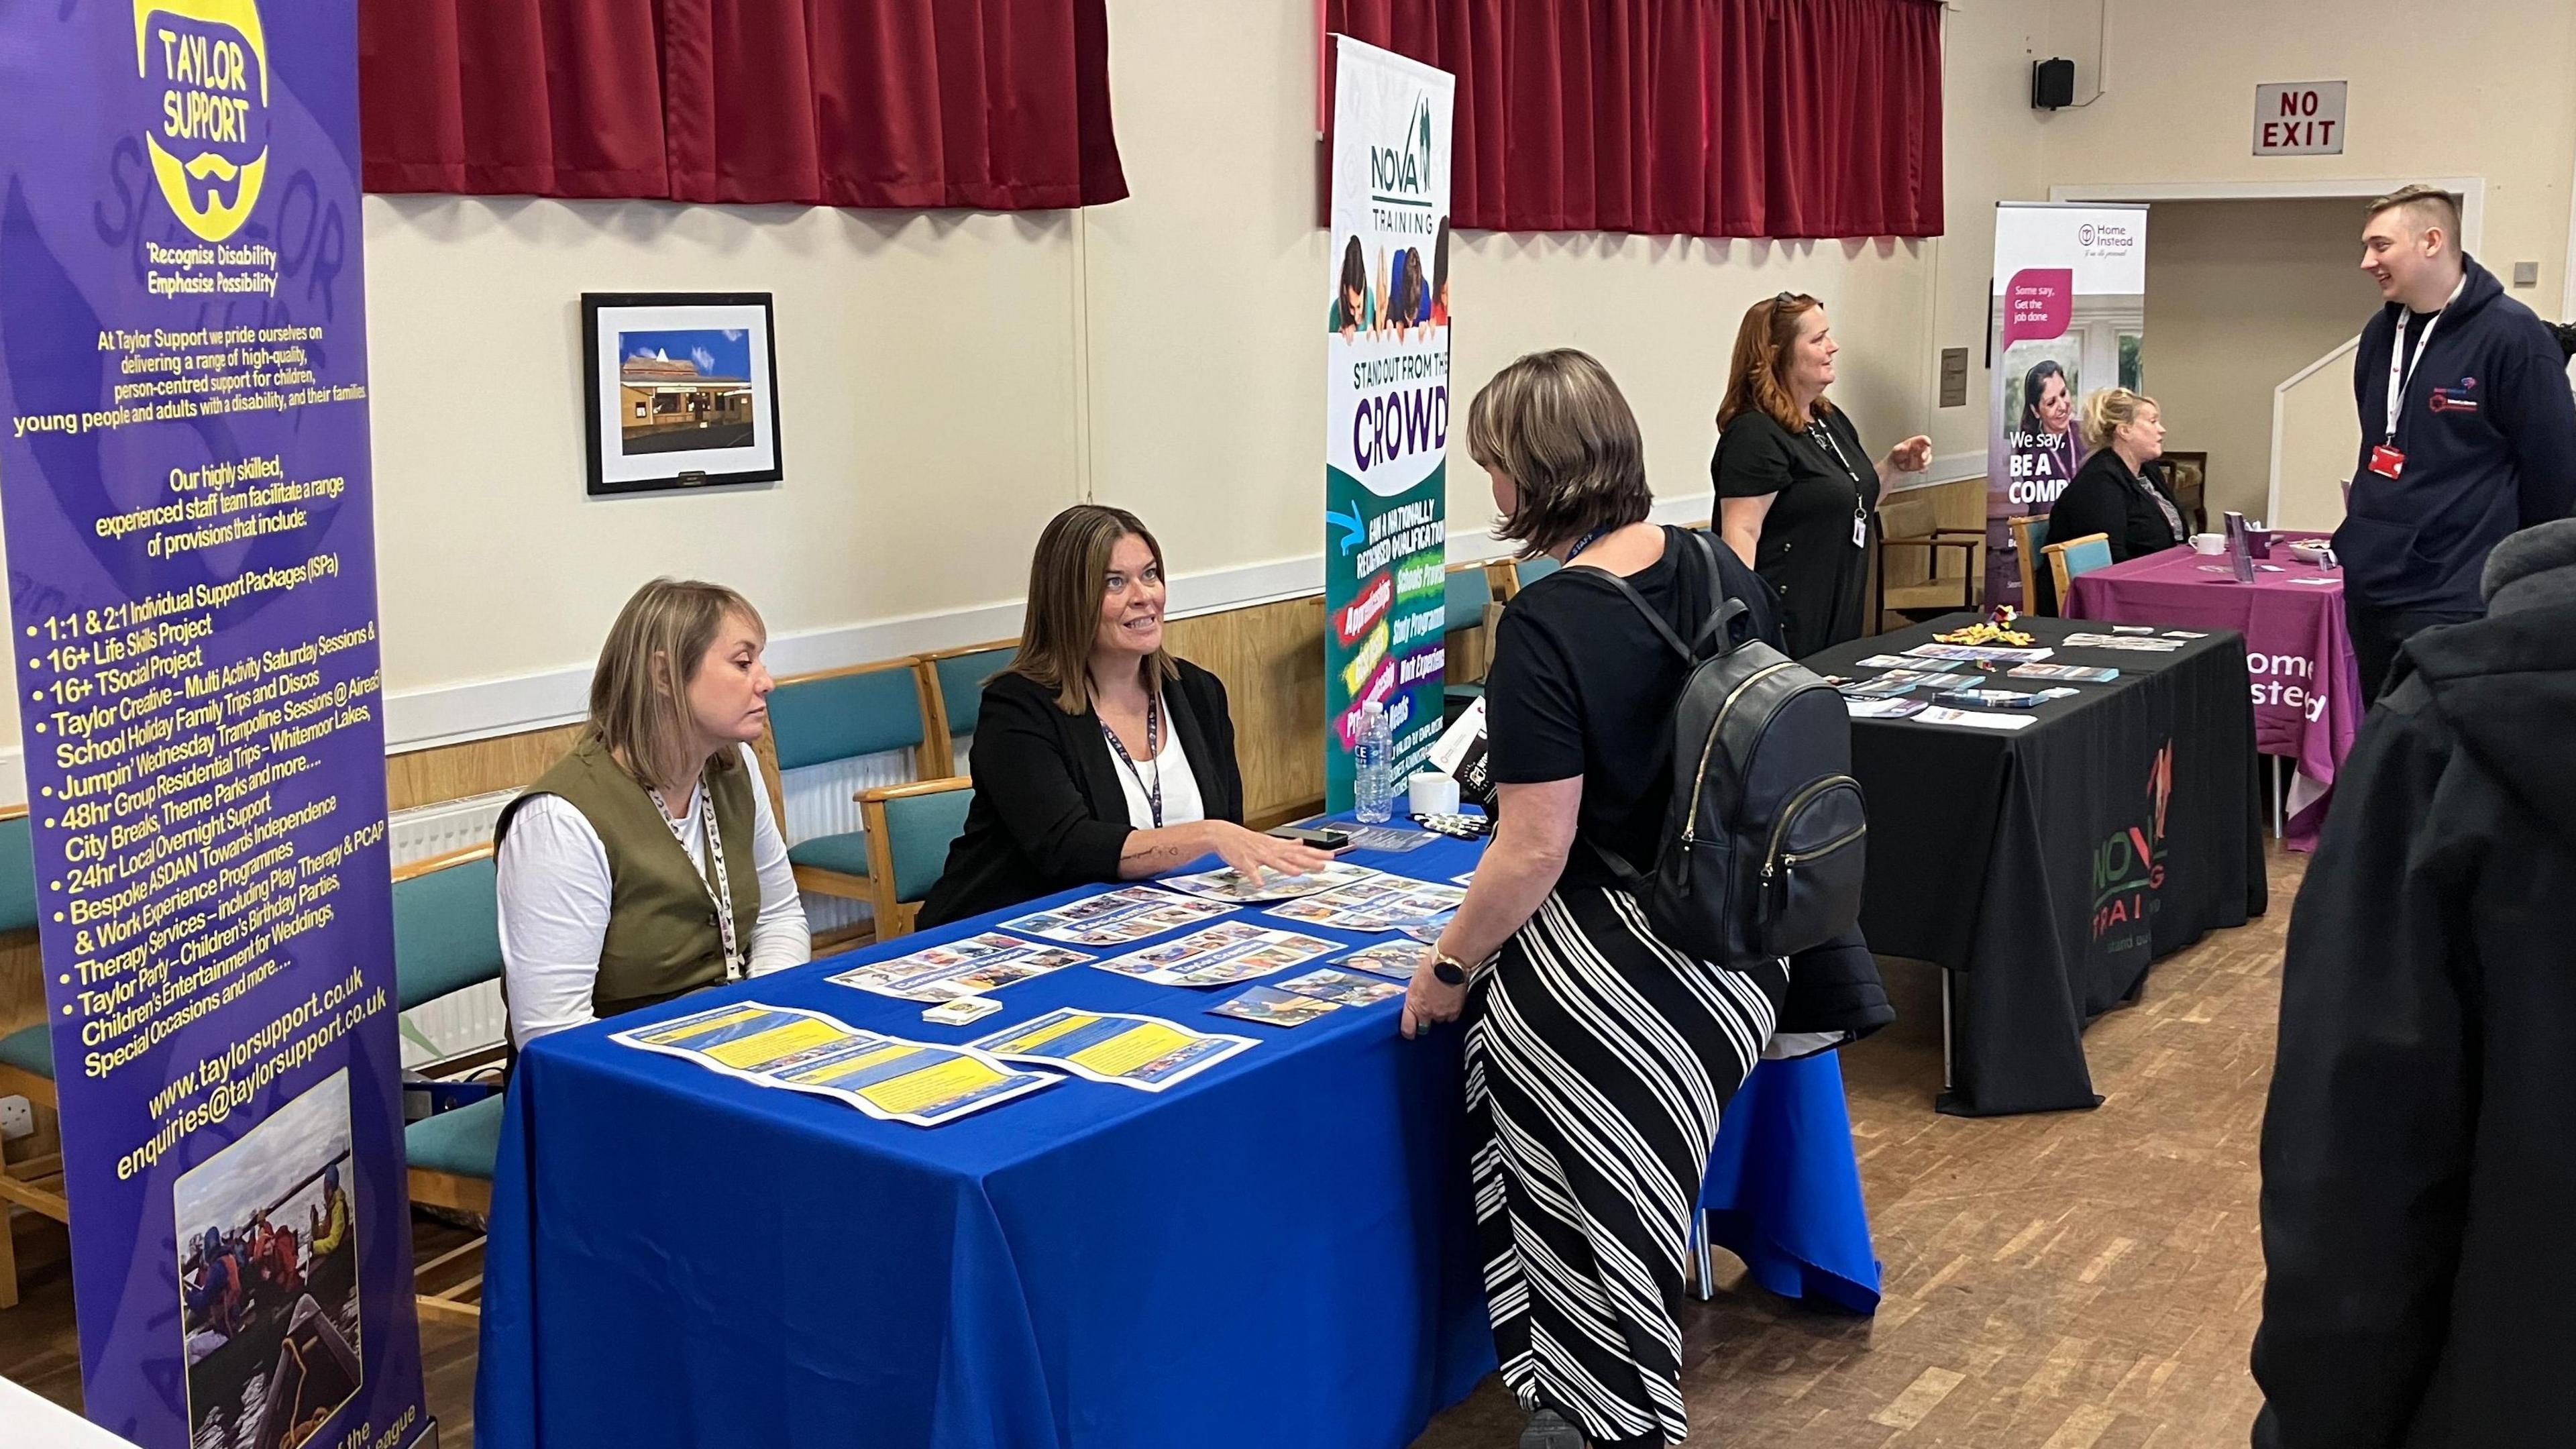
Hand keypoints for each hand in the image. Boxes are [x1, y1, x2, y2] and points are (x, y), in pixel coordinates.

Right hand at [1209, 823, 1334, 887]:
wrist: (1223, 834)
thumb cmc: (1246, 839)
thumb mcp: (1269, 840)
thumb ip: (1286, 844)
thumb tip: (1301, 843)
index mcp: (1277, 846)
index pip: (1301, 850)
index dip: (1317, 853)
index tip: (1331, 855)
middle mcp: (1270, 850)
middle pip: (1292, 856)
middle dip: (1308, 861)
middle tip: (1324, 865)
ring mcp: (1257, 855)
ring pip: (1274, 862)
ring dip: (1286, 867)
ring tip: (1298, 872)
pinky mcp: (1244, 862)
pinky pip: (1250, 871)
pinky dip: (1255, 876)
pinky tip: (1260, 884)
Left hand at [1401, 950, 1468, 1038]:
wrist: (1450, 962)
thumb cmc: (1432, 966)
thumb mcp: (1416, 982)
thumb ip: (1415, 996)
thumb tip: (1417, 1001)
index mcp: (1413, 1004)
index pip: (1408, 1027)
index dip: (1409, 1032)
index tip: (1410, 1033)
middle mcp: (1426, 1012)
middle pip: (1424, 1028)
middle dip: (1425, 1022)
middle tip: (1429, 1013)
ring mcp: (1441, 1013)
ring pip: (1440, 1021)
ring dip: (1440, 1014)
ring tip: (1443, 1000)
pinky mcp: (1455, 1012)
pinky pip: (1452, 1018)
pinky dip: (1451, 1012)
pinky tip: (1451, 1000)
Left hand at [1886, 434, 1933, 473]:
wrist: (1895, 465)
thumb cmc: (1897, 454)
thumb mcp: (1896, 450)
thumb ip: (1900, 449)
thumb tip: (1905, 448)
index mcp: (1915, 443)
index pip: (1923, 439)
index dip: (1926, 440)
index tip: (1928, 443)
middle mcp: (1920, 449)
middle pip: (1927, 449)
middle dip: (1926, 453)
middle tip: (1922, 458)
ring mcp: (1921, 457)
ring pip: (1927, 459)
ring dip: (1924, 462)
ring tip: (1918, 465)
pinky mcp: (1921, 465)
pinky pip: (1924, 467)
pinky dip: (1922, 469)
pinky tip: (1919, 471)